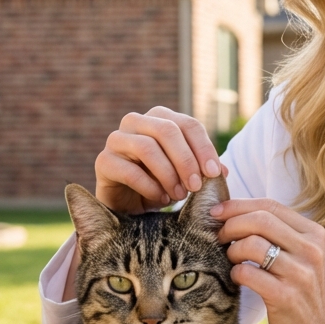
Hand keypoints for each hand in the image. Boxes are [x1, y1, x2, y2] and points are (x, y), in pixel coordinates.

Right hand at [64, 108, 227, 298]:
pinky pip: (129, 170)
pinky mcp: (103, 161)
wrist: (130, 205)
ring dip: (168, 174)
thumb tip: (221, 172)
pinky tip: (160, 200)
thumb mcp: (187, 176)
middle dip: (186, 160)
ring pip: (146, 147)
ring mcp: (116, 139)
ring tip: (179, 196)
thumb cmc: (162, 184)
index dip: (204, 148)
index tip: (215, 174)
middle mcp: (136, 122)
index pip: (188, 124)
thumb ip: (203, 170)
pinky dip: (149, 187)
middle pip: (167, 131)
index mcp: (161, 118)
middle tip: (196, 186)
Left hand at [212, 199, 324, 323]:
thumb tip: (234, 213)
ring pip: (252, 244)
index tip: (216, 212)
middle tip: (219, 237)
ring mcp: (299, 273)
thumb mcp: (299, 255)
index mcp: (312, 233)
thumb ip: (277, 233)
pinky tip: (236, 278)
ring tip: (231, 260)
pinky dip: (235, 273)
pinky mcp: (286, 296)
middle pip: (260, 220)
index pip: (270, 206)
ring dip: (232, 250)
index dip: (238, 206)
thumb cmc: (300, 290)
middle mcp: (310, 249)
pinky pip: (248, 274)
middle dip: (231, 225)